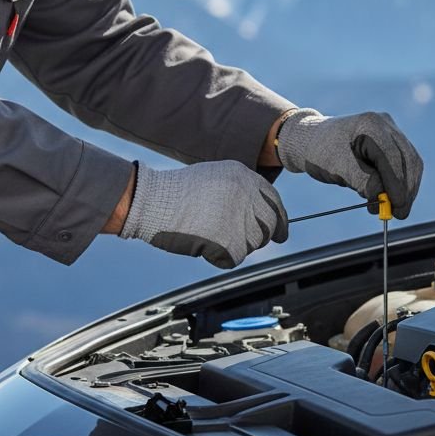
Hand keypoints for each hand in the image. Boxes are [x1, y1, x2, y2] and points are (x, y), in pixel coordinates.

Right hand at [120, 161, 287, 268]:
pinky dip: (220, 257)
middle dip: (260, 236)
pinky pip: (234, 259)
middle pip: (269, 225)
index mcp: (245, 177)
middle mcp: (247, 196)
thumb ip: (240, 190)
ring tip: (210, 233)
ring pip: (252, 244)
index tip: (281, 233)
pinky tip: (203, 244)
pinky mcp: (229, 242)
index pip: (274, 201)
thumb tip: (258, 211)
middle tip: (241, 240)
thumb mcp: (215, 176)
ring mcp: (240, 219)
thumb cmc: (177, 191)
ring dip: (236, 246)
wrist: (153, 202)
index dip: (279, 219)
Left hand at [276, 110, 422, 218]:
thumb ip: (362, 181)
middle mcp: (385, 124)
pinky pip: (403, 164)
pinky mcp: (391, 142)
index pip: (393, 157)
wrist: (314, 141)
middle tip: (399, 214)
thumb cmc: (322, 153)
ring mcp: (390, 131)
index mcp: (371, 125)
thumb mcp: (338, 168)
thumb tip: (383, 196)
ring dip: (405, 188)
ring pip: (410, 163)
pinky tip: (390, 197)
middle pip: (408, 159)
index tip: (397, 207)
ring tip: (391, 209)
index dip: (397, 184)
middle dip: (406, 189)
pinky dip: (399, 182)